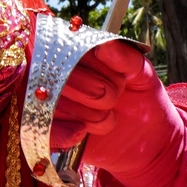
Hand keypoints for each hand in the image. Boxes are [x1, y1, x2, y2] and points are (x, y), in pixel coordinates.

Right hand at [50, 39, 185, 186]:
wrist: (145, 141)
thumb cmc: (141, 101)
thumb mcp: (141, 75)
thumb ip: (126, 58)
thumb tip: (105, 47)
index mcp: (77, 51)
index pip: (66, 45)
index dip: (92, 64)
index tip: (118, 78)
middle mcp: (55, 73)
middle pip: (55, 73)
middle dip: (94, 90)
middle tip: (114, 98)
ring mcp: (47, 101)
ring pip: (50, 102)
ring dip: (87, 114)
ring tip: (107, 117)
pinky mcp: (44, 130)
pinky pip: (40, 129)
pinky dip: (65, 133)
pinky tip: (84, 132)